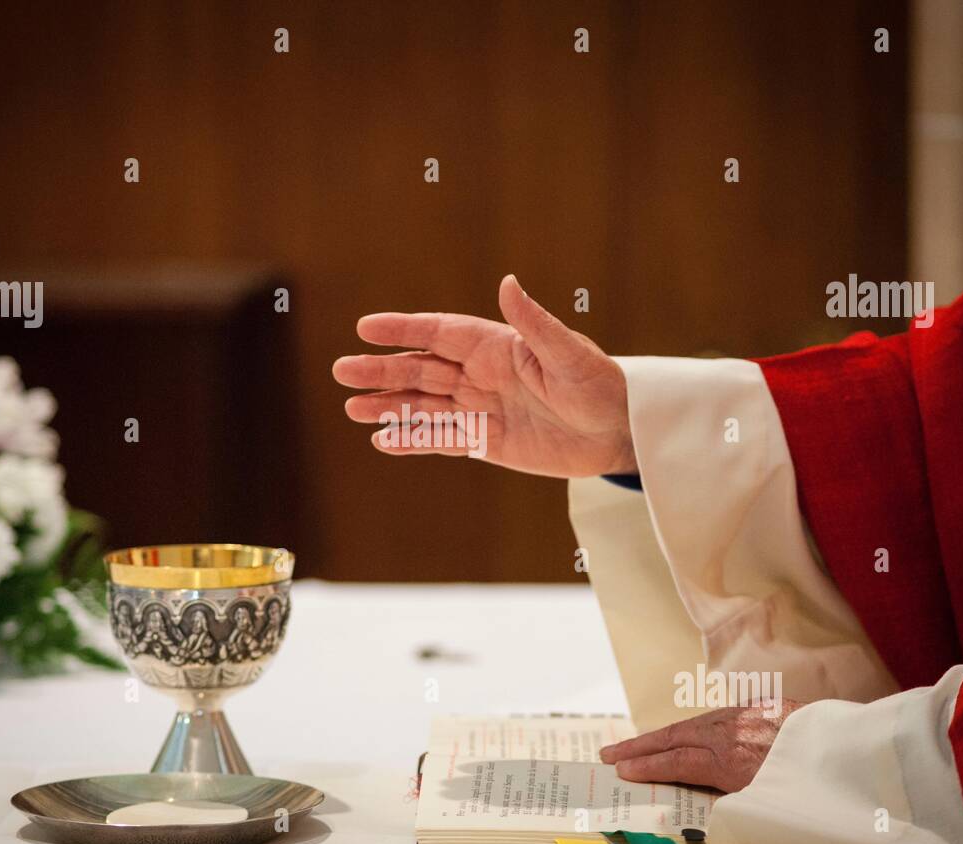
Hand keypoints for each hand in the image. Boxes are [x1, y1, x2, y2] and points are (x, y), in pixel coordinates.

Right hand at [332, 275, 635, 477]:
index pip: (439, 333)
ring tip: (352, 408)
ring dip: (389, 405)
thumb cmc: (600, 385)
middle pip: (422, 369)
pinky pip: (442, 438)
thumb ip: (533, 323)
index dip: (403, 330)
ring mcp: (482, 408)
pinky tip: (384, 440)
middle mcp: (482, 374)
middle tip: (342, 371)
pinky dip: (413, 439)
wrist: (620, 432)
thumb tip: (508, 283)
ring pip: (425, 405)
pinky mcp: (488, 441)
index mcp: (497, 346)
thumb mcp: (569, 353)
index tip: (366, 328)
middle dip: (382, 370)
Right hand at [599, 700, 804, 792]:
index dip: (647, 767)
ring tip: (635, 746)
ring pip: (691, 725)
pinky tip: (682, 734)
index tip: (621, 770)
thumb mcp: (763, 797)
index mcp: (729, 758)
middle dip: (638, 747)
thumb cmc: (808, 781)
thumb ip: (728, 793)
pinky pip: (712, 718)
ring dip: (660, 736)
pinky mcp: (758, 707)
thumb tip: (699, 791)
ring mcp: (742, 716)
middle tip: (608, 753)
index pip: (677, 762)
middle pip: (674, 737)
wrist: (846, 746)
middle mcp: (729, 732)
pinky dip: (689, 728)